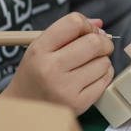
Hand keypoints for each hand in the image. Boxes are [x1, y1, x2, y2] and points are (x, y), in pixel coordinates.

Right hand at [0, 13, 114, 114]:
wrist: (25, 107)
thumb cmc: (36, 73)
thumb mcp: (41, 48)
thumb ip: (69, 32)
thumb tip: (99, 24)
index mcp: (39, 49)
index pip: (73, 23)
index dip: (87, 25)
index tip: (89, 31)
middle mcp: (51, 68)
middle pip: (94, 43)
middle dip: (103, 42)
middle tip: (100, 46)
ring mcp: (65, 88)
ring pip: (104, 62)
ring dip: (103, 60)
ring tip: (91, 65)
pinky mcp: (78, 104)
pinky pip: (105, 81)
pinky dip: (104, 75)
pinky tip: (92, 77)